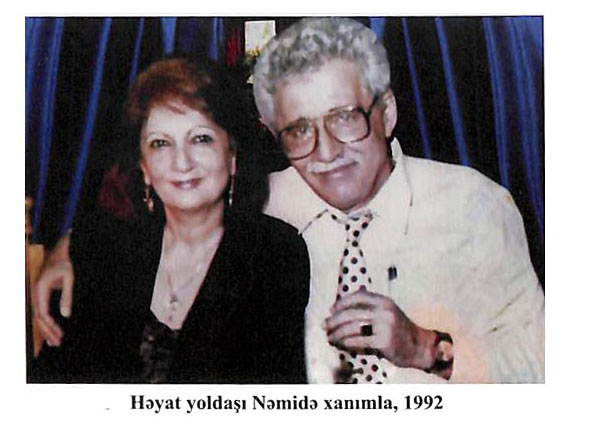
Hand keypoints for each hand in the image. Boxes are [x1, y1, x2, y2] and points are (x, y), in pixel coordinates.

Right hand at [32, 234, 73, 346]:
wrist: (59, 252)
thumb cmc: (65, 264)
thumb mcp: (69, 278)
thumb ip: (67, 296)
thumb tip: (65, 315)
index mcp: (41, 289)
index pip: (43, 313)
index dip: (50, 326)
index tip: (59, 335)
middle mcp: (36, 293)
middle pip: (39, 317)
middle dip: (48, 331)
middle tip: (58, 343)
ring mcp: (38, 294)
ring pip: (40, 316)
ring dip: (47, 329)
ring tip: (55, 342)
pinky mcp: (42, 295)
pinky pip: (42, 311)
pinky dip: (47, 322)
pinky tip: (52, 330)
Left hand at [323, 290, 437, 370]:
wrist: (419, 347)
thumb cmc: (400, 330)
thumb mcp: (388, 311)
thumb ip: (370, 307)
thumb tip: (344, 306)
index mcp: (384, 301)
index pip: (357, 297)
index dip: (341, 303)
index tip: (331, 310)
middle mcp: (384, 311)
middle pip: (351, 313)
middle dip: (334, 320)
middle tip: (324, 326)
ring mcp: (384, 326)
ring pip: (352, 328)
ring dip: (337, 333)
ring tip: (330, 337)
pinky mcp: (383, 342)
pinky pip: (359, 341)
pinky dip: (347, 342)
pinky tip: (341, 344)